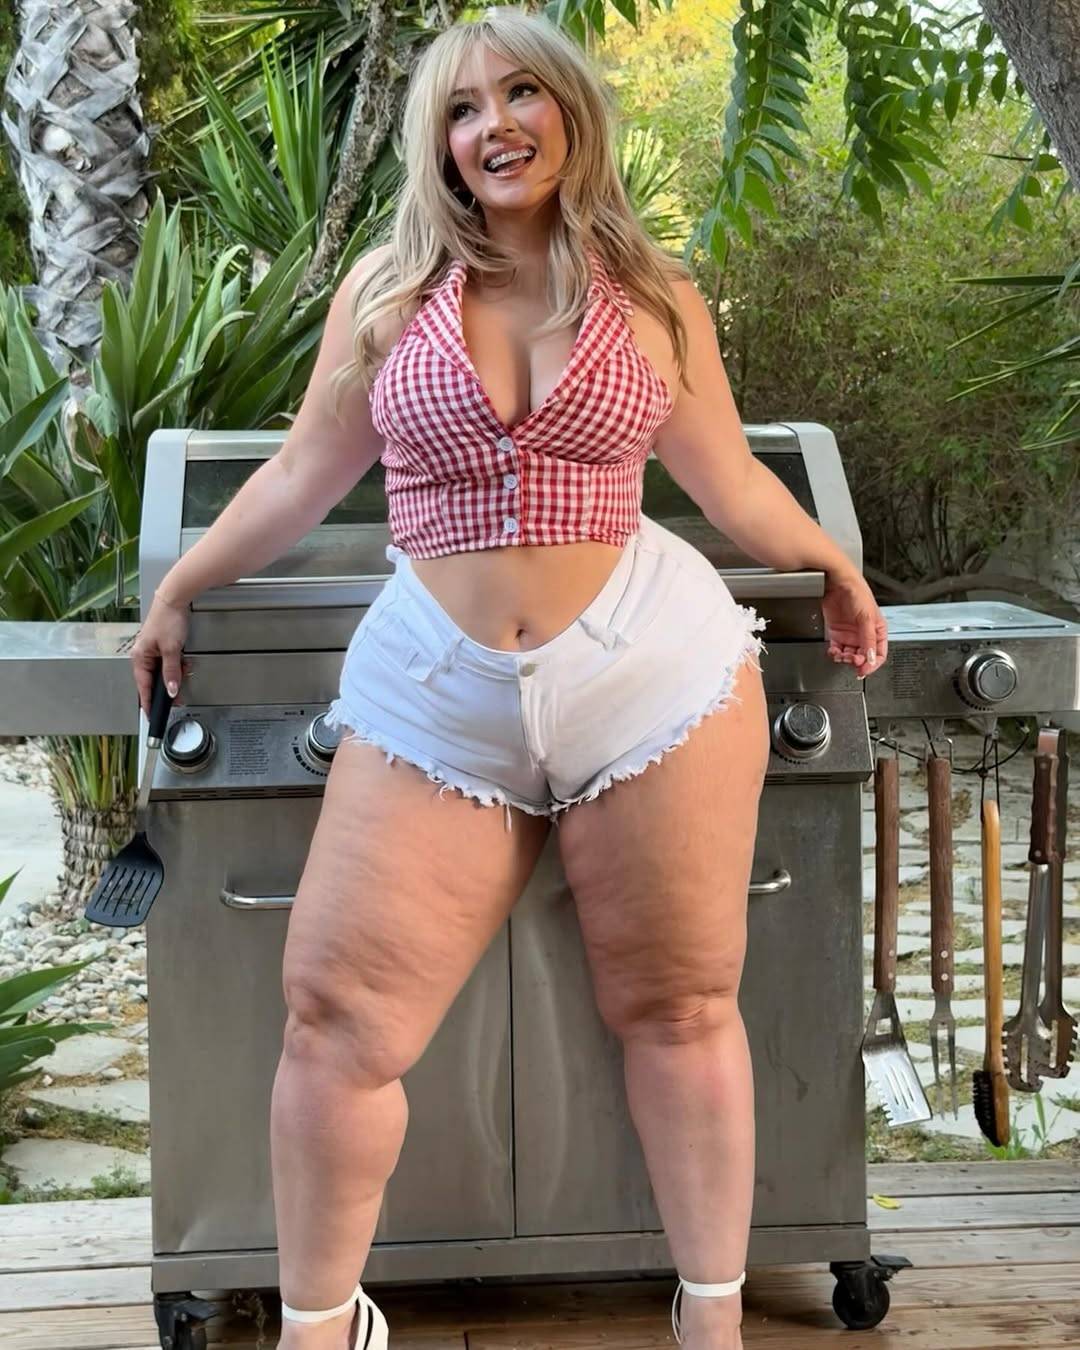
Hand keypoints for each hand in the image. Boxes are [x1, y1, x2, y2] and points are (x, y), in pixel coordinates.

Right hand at [130, 592, 193, 716]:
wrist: (175, 598)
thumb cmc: (168, 619)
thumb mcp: (171, 650)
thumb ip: (171, 672)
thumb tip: (170, 690)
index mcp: (140, 657)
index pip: (143, 686)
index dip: (148, 702)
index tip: (152, 715)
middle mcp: (143, 655)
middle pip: (154, 680)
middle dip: (167, 687)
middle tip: (178, 696)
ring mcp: (153, 650)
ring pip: (163, 671)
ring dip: (175, 674)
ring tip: (185, 670)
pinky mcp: (162, 645)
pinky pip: (168, 662)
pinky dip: (177, 665)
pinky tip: (185, 662)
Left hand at [822, 569, 887, 677]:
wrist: (837, 583)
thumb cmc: (857, 593)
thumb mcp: (867, 618)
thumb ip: (868, 640)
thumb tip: (870, 659)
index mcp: (877, 630)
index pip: (879, 654)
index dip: (872, 664)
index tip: (864, 670)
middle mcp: (864, 634)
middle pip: (863, 657)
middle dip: (857, 662)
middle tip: (852, 661)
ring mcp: (850, 634)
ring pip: (850, 655)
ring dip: (845, 659)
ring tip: (842, 656)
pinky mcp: (837, 633)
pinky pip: (837, 649)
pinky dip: (835, 654)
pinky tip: (834, 652)